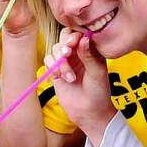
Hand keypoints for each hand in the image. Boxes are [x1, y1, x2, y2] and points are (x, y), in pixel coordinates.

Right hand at [44, 28, 114, 142]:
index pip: (80, 33)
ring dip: (60, 62)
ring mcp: (66, 62)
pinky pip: (48, 61)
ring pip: (54, 50)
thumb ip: (89, 55)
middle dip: (64, 45)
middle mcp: (78, 53)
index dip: (74, 35)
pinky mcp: (56, 71)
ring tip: (69, 77)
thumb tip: (83, 38)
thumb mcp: (97, 72)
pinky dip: (52, 68)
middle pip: (64, 37)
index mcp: (91, 50)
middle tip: (67, 54)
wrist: (89, 112)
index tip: (74, 43)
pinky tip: (62, 79)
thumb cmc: (99, 93)